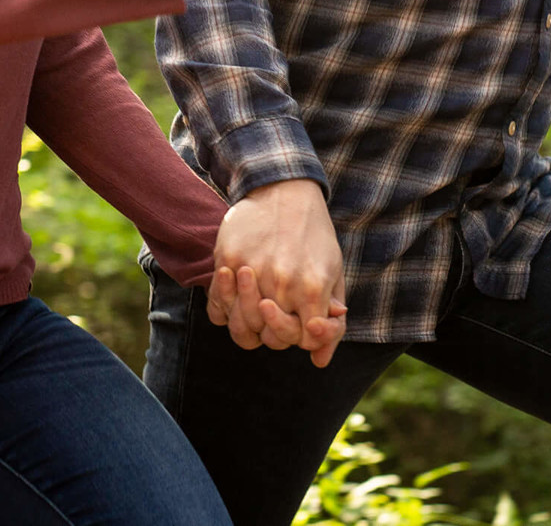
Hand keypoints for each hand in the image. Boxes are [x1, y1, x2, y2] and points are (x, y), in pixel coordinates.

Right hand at [207, 178, 347, 366]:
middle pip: (269, 338)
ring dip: (247, 323)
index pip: (300, 339)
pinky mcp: (227, 258)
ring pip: (240, 327)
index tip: (302, 323)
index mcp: (312, 288)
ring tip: (256, 303)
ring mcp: (251, 272)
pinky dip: (224, 310)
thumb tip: (319, 361)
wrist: (284, 189)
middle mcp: (281, 283)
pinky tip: (236, 294)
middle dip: (274, 332)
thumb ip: (329, 319)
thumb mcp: (333, 273)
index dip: (301, 337)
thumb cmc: (313, 235)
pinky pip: (217, 307)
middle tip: (276, 311)